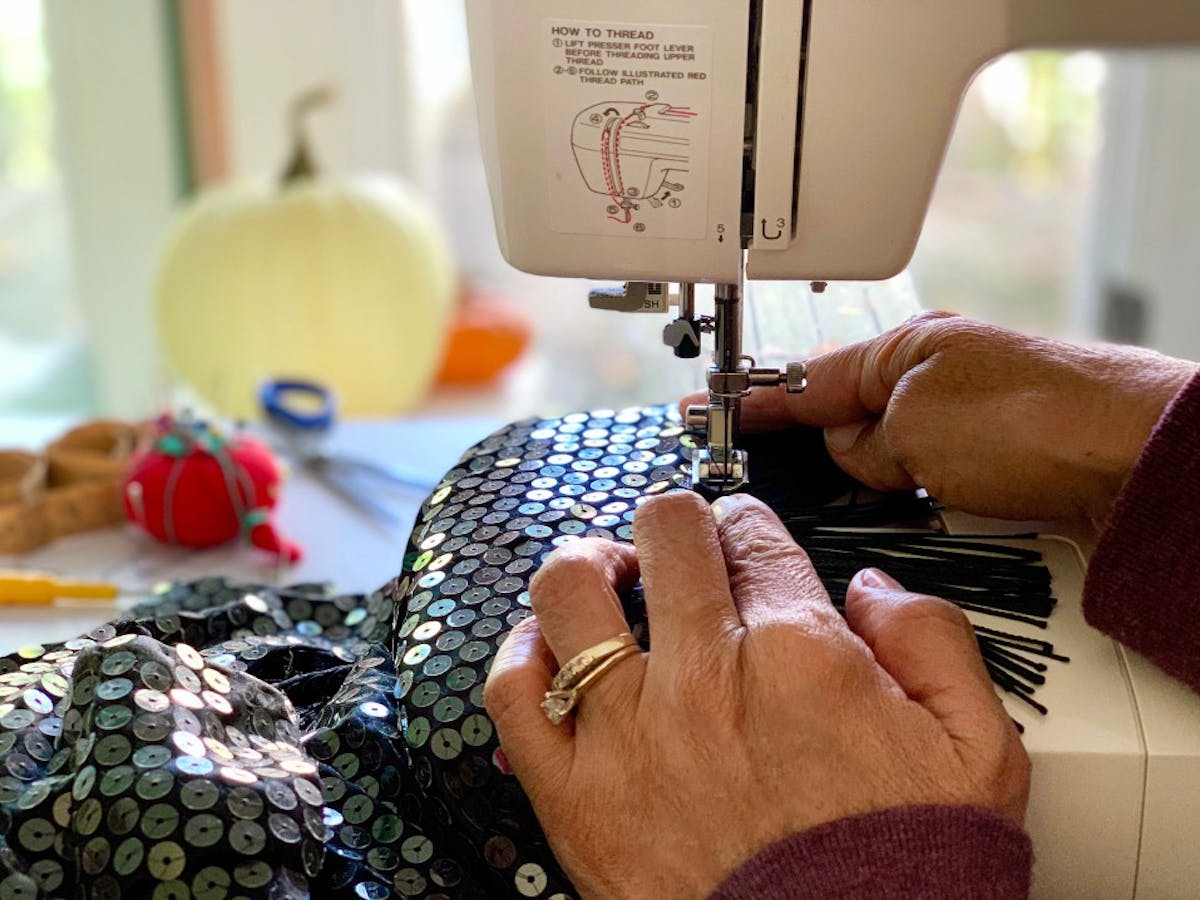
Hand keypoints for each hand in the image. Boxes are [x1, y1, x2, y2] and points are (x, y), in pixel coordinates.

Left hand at [486, 492, 1028, 897]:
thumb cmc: (903, 872)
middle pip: (666, 535)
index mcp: (801, 656)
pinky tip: (547, 649)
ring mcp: (631, 735)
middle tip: (678, 540)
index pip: (752, 535)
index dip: (745, 520)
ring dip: (586, 564)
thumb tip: (874, 587)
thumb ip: (933, 642)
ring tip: (604, 573)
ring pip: (571, 593)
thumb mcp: (975, 751)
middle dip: (675, 520)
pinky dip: (522, 655)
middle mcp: (708, 681)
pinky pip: (515, 695)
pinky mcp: (578, 798)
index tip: (741, 531)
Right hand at [683, 313, 1195, 524]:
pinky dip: (902, 490)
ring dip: (862, 474)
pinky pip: (919, 473)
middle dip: (809, 444)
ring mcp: (965, 415)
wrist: (1136, 457)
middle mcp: (934, 376)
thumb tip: (841, 458)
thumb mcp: (913, 429)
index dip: (751, 399)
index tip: (707, 407)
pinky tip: (895, 506)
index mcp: (906, 348)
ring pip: (881, 450)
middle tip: (757, 469)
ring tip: (838, 493)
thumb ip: (859, 444)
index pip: (805, 378)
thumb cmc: (1038, 419)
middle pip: (844, 416)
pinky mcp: (994, 456)